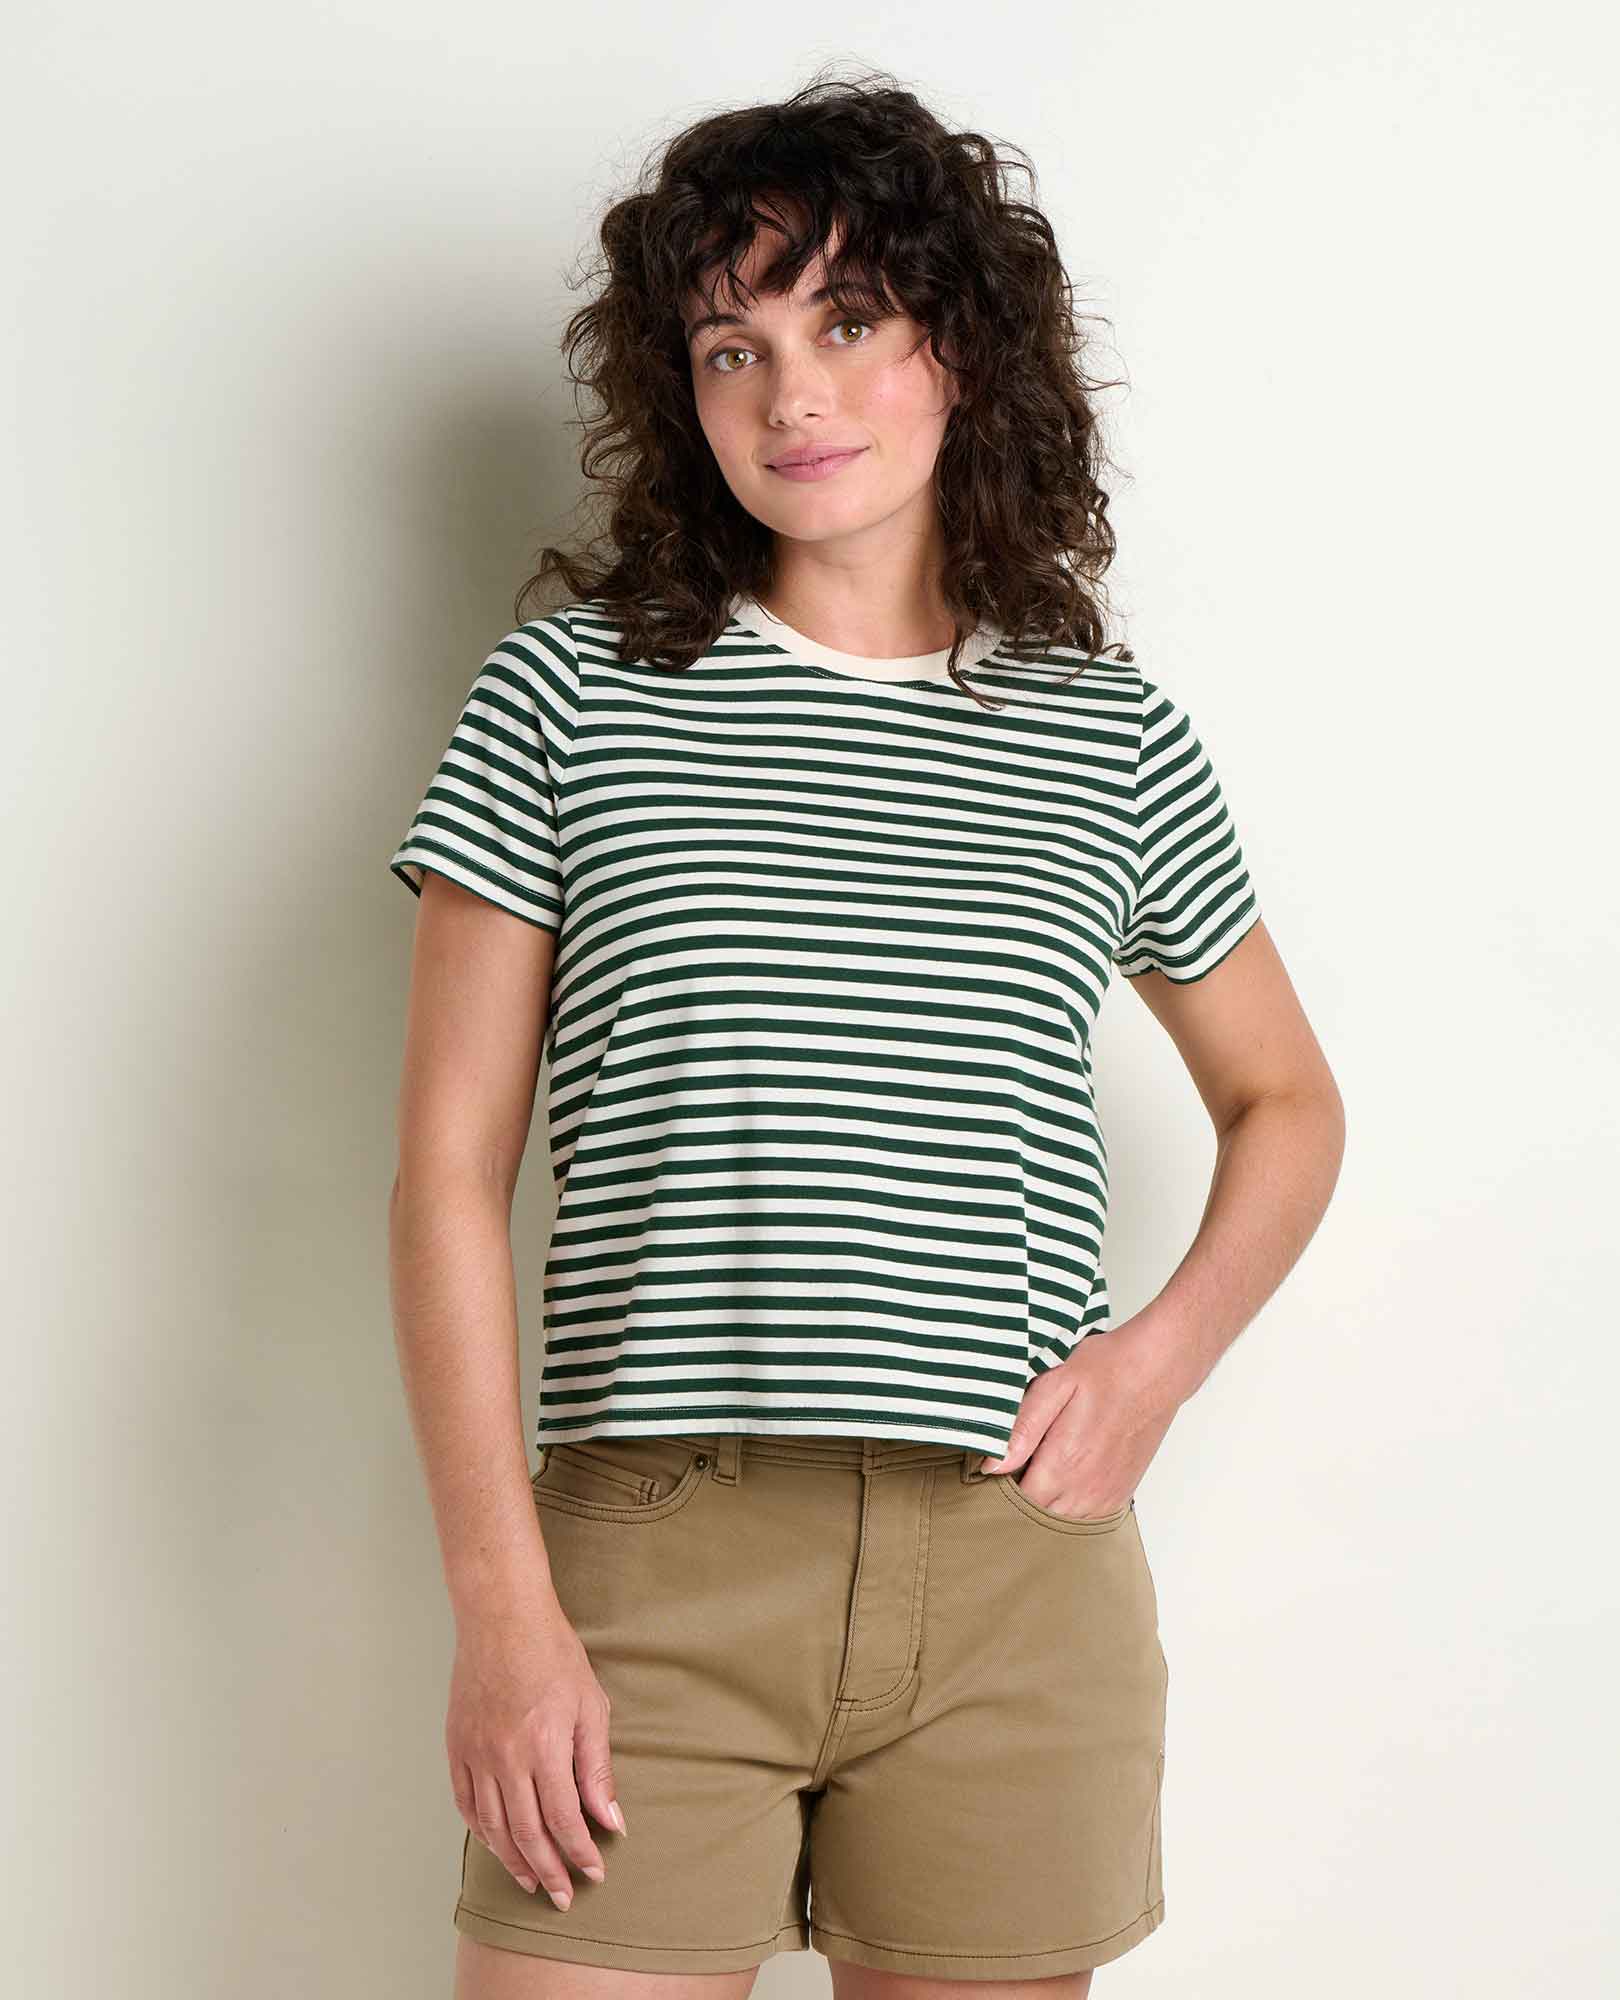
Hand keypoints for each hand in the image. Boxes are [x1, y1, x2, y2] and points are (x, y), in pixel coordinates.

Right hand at [446, 1594, 626, 1908]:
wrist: (501, 1618)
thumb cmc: (552, 1654)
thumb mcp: (590, 1705)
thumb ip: (597, 1767)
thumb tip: (610, 1818)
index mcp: (544, 1747)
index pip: (563, 1820)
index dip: (580, 1853)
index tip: (595, 1872)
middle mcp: (506, 1758)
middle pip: (527, 1834)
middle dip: (548, 1871)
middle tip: (564, 1896)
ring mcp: (476, 1754)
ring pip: (493, 1826)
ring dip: (514, 1860)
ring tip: (531, 1882)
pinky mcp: (457, 1747)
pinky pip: (466, 1803)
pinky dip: (482, 1831)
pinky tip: (497, 1844)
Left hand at [981, 1320, 1179, 1517]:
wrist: (1157, 1370)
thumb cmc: (1107, 1370)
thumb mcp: (1055, 1384)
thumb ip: (1022, 1428)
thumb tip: (991, 1466)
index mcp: (1063, 1463)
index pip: (1015, 1502)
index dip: (999, 1487)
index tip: (994, 1467)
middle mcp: (1085, 1488)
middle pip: (1036, 1516)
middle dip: (1019, 1497)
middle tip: (1016, 1463)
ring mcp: (1105, 1495)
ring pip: (1061, 1521)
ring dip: (1045, 1503)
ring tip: (1040, 1467)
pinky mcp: (1120, 1494)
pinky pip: (1085, 1517)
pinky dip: (1070, 1505)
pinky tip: (1065, 1476)